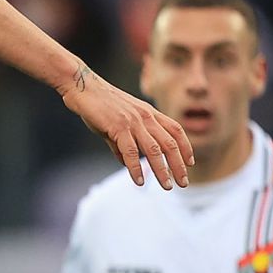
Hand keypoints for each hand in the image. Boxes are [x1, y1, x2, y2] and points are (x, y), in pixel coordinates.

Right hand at [59, 69, 192, 188]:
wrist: (83, 86)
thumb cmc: (98, 103)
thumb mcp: (117, 121)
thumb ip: (123, 142)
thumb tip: (126, 162)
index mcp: (149, 112)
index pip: (175, 130)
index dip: (185, 147)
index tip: (189, 163)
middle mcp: (145, 116)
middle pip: (169, 144)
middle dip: (178, 165)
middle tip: (183, 183)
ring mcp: (133, 121)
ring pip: (154, 150)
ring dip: (162, 171)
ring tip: (167, 186)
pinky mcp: (118, 126)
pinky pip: (130, 151)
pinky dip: (136, 168)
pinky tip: (139, 181)